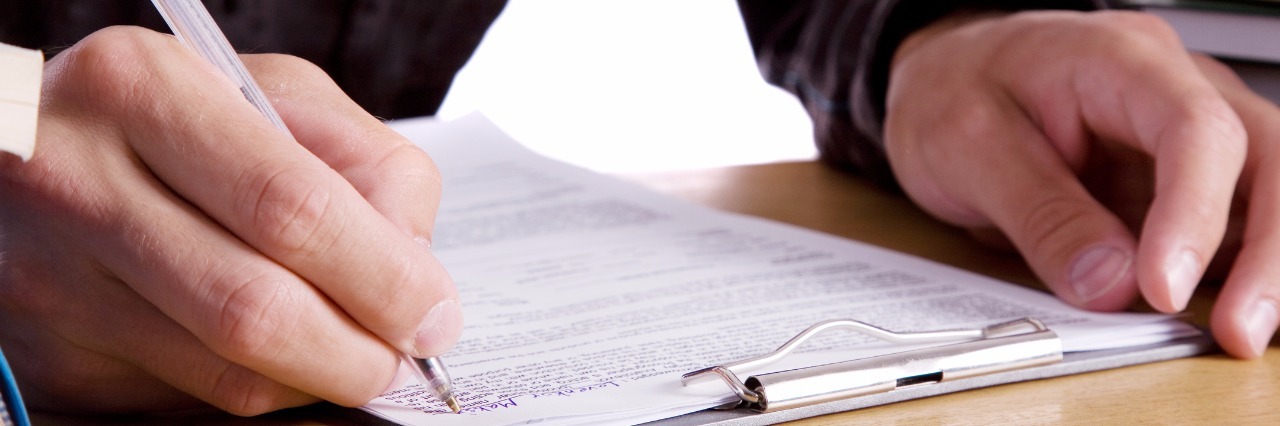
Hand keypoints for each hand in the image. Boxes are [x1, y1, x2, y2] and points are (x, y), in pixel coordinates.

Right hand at [0, 26, 461, 413]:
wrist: (35, 148)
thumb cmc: (179, 116)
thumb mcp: (276, 96)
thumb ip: (366, 165)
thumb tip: (416, 277)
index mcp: (143, 90)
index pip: (291, 208)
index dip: (382, 277)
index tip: (432, 313)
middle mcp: (76, 182)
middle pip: (254, 309)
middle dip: (356, 352)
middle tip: (399, 356)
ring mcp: (49, 278)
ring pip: (224, 372)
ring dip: (315, 378)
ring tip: (348, 351)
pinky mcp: (48, 356)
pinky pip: (187, 398)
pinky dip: (258, 387)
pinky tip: (275, 353)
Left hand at [884, 10, 1278, 357]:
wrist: (942, 78)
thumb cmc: (953, 90)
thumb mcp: (966, 147)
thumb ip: (1039, 214)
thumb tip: (1109, 282)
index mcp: (1118, 60)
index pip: (1193, 128)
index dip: (1193, 214)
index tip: (1162, 286)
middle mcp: (1172, 86)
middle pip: (1265, 156)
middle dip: (1267, 250)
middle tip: (1238, 329)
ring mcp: (1182, 133)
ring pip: (1263, 190)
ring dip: (1261, 265)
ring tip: (1235, 332)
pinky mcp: (1175, 178)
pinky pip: (1229, 222)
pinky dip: (1234, 269)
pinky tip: (1220, 313)